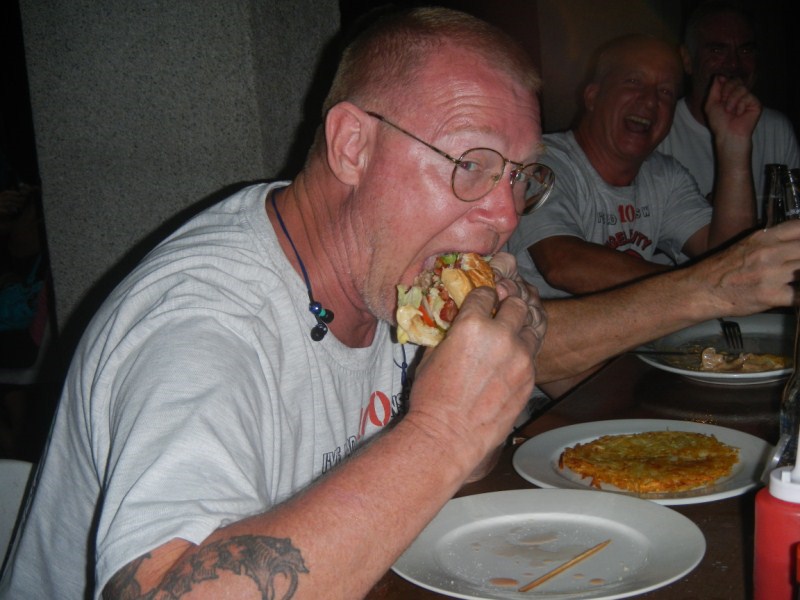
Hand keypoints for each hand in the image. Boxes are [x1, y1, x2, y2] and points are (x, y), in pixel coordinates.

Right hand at [402, 252, 544, 479]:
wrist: (449, 436)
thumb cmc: (432, 397)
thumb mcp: (433, 353)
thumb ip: (452, 332)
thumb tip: (460, 322)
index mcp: (473, 324)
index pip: (486, 293)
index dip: (482, 294)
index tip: (481, 300)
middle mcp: (502, 335)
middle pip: (517, 303)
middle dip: (508, 303)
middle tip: (500, 310)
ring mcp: (521, 357)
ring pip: (533, 326)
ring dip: (522, 324)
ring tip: (512, 330)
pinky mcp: (530, 378)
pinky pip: (533, 354)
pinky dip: (524, 351)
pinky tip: (513, 357)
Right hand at [690, 219, 799, 313]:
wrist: (700, 290)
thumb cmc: (720, 270)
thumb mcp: (747, 245)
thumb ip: (772, 243)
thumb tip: (794, 245)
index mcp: (764, 238)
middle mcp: (769, 252)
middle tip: (797, 268)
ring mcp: (771, 274)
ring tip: (794, 281)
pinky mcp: (770, 295)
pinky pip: (799, 296)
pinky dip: (799, 297)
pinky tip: (794, 297)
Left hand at [704, 75, 760, 145]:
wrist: (728, 133)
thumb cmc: (718, 122)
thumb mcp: (711, 104)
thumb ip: (714, 89)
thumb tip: (718, 76)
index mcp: (728, 94)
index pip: (728, 79)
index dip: (723, 82)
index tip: (719, 91)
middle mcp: (738, 95)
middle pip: (735, 80)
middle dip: (726, 90)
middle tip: (722, 102)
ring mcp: (748, 99)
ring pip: (741, 87)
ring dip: (732, 100)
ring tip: (729, 111)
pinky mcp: (755, 103)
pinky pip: (748, 96)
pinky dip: (740, 105)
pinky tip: (739, 114)